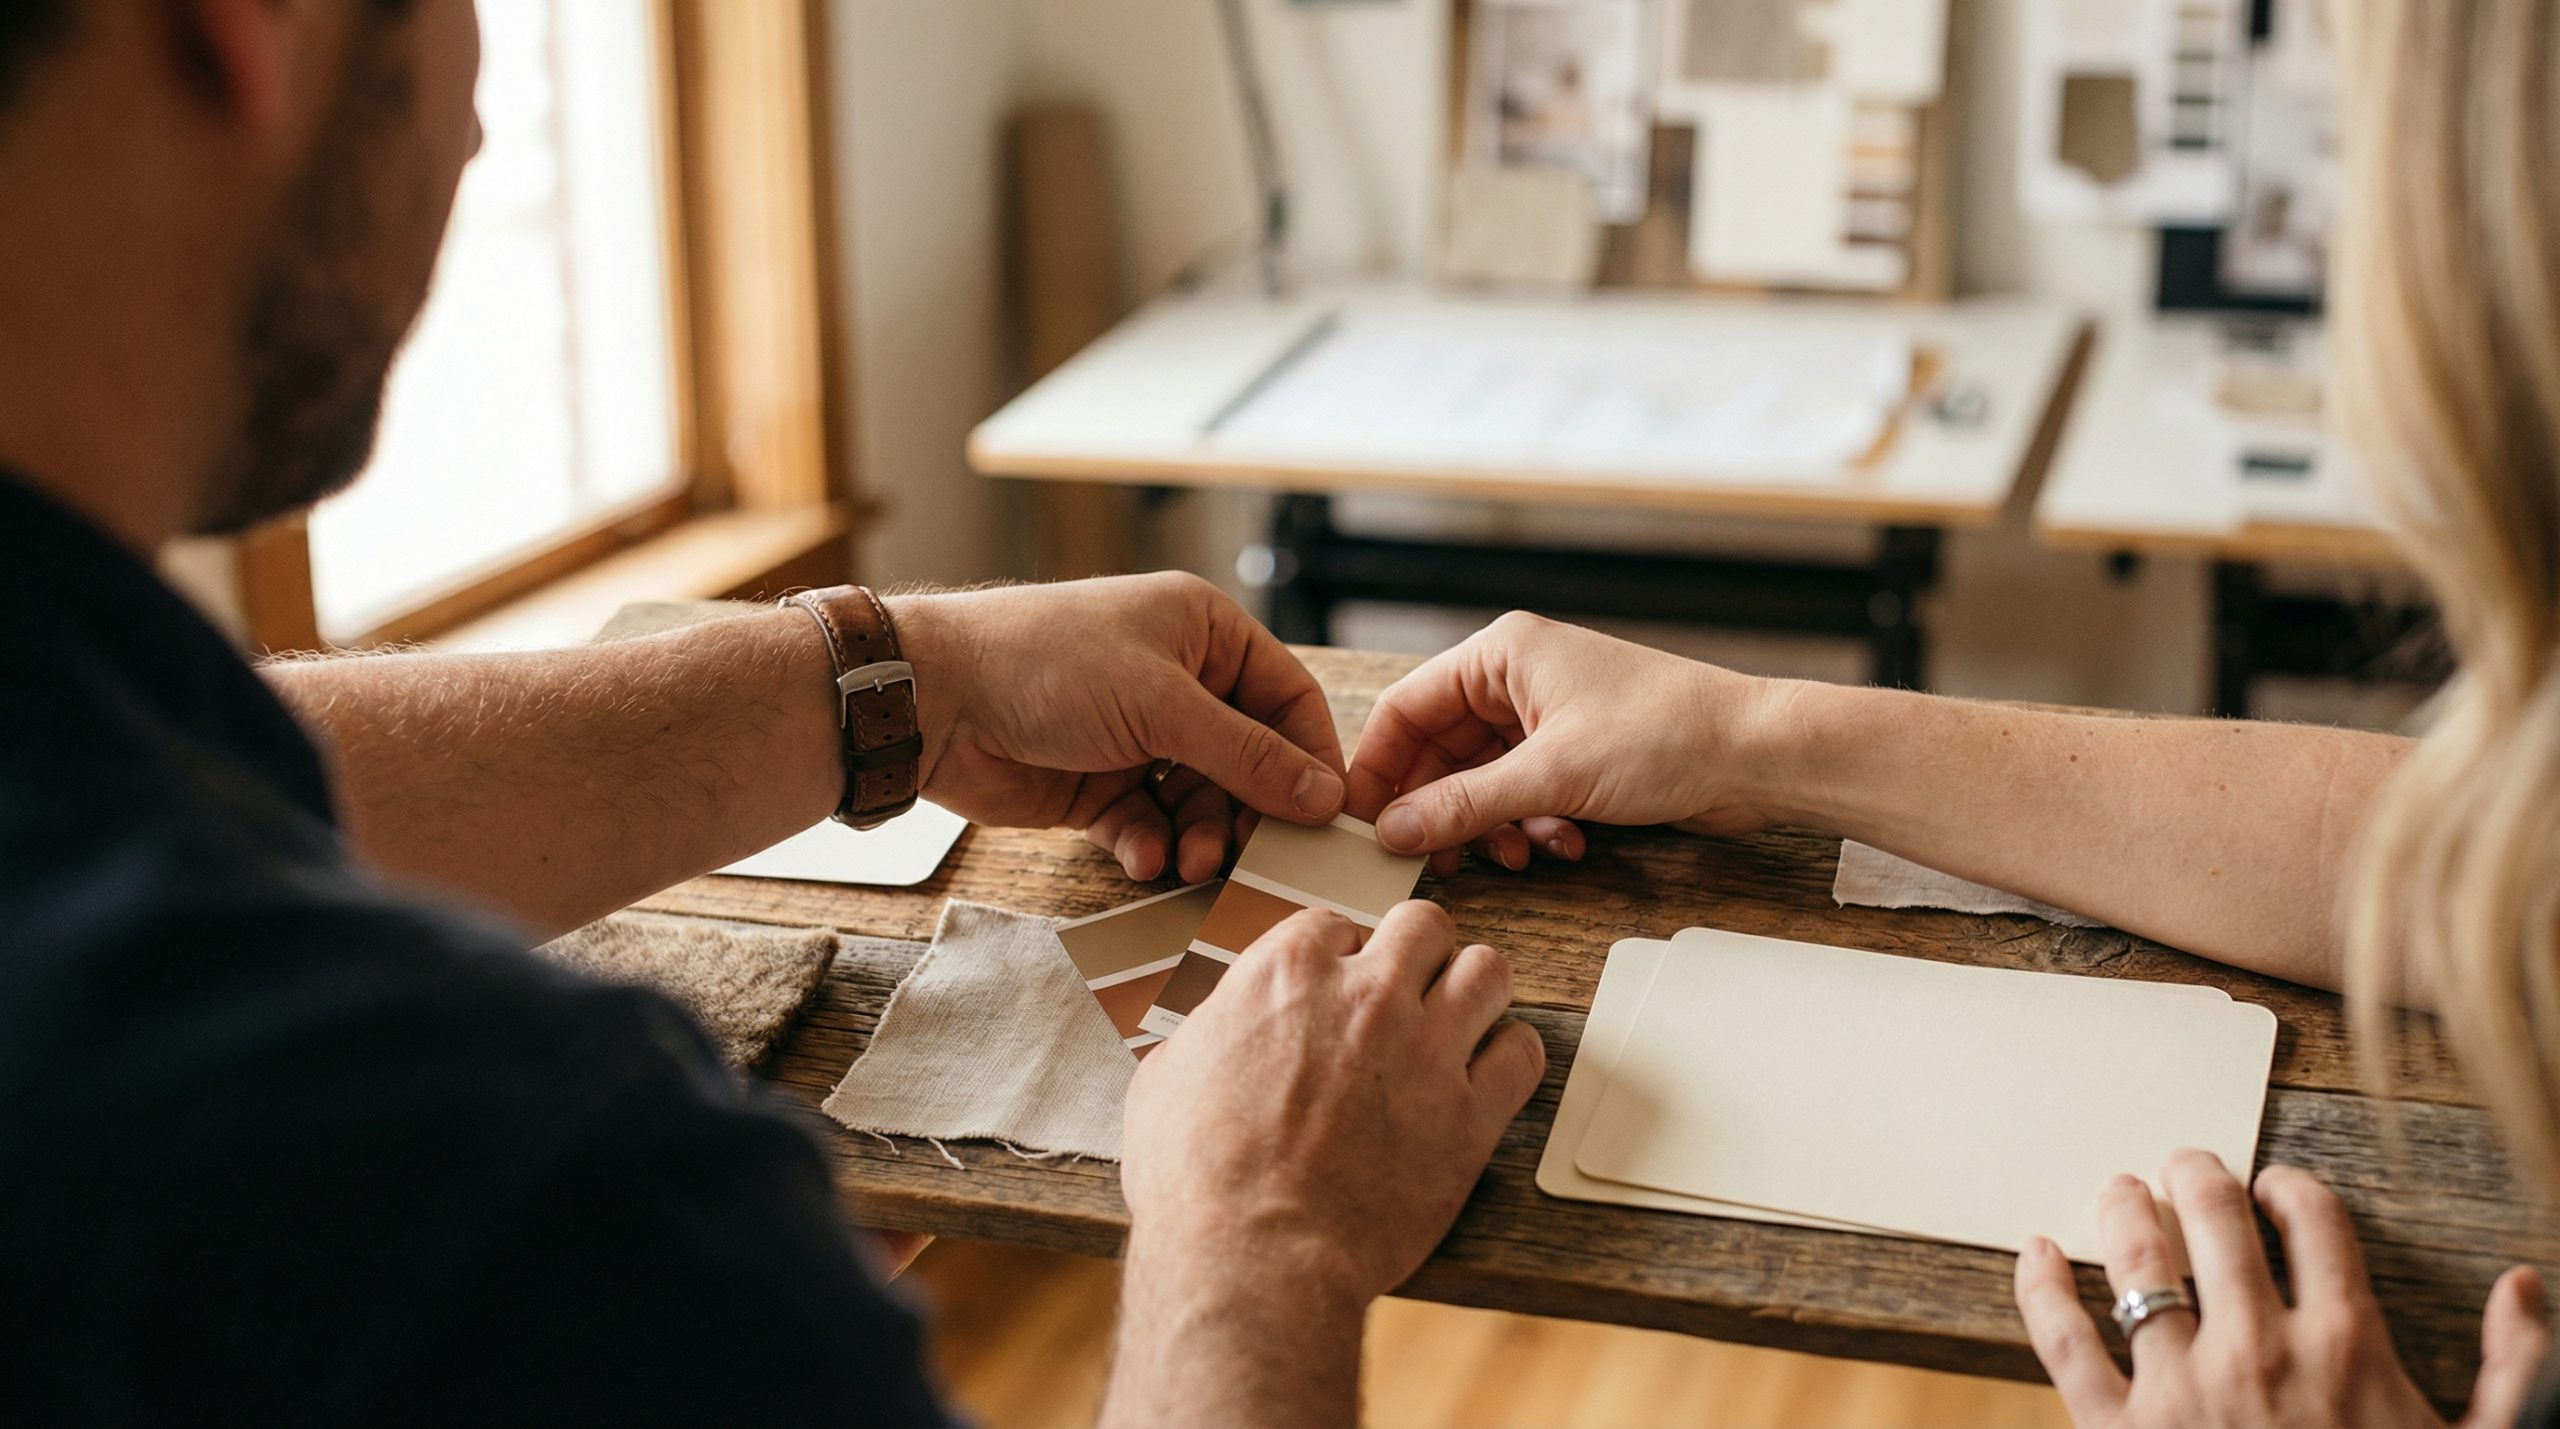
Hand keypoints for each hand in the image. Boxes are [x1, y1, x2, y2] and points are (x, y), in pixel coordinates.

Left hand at [890, 573, 1344, 882]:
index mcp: (1202, 632)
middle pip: (1248, 760)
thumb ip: (1248, 755)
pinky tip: (1143, 857)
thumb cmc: (1046, 666)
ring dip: (1201, 835)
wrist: (936, 698)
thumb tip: (1322, 795)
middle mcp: (1176, 680)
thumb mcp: (1163, 705)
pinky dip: (1151, 844)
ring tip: (1189, 862)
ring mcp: (1136, 734)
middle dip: (1249, 810)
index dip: (1309, 757)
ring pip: (1200, 800)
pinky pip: (1149, 822)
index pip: (1287, 698)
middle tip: (1254, 855)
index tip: (1326, 817)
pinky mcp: (1098, 782)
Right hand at [1120, 901, 1545, 1308]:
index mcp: (1285, 975)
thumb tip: (1218, 1035)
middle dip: (1415, 951)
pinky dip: (1509, 1057)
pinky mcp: (1471, 1114)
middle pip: (1423, 925)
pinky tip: (1488, 1076)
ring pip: (1487, 970)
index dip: (1339, 955)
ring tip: (1458, 1021)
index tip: (1340, 985)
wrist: (1252, 1258)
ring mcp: (1425, 1049)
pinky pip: (1522, 1053)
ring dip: (1473, 990)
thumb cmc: (1196, 1182)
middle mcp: (1365, 995)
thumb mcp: (1166, 1081)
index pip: (1334, 924)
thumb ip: (1209, 1035)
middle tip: (1408, 988)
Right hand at [1349, 611, 1790, 872]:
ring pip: (1482, 779)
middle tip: (1429, 861)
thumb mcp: (1552, 776)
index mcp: (1503, 654)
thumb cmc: (1668, 735)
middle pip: (1441, 750)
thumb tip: (1395, 830)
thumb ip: (1465, 804)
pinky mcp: (1577, 752)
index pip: (1407, 708)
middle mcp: (1520, 677)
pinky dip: (1531, 825)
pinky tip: (1560, 845)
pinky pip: (1524, 794)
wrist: (1756, 755)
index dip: (1379, 769)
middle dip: (1439, 809)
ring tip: (1510, 857)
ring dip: (1490, 825)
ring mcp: (1549, 716)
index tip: (1360, 824)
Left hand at [2014, 1151, 2550, 1427]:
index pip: (2311, 1221)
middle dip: (2196, 1175)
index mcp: (2345, 1347)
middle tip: (2184, 1164)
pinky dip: (2039, 1287)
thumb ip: (2511, 1369)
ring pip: (2137, 1262)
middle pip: (2212, 1218)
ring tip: (2120, 1190)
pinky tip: (2034, 1252)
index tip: (2273, 1186)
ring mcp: (2179, 1389)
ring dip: (2123, 1211)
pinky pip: (2062, 1340)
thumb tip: (2523, 1287)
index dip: (2289, 1188)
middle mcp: (2257, 1351)